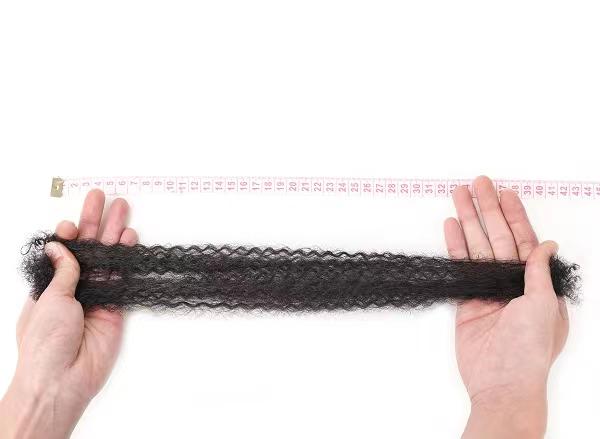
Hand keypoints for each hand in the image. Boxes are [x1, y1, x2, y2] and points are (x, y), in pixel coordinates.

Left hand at [0, 190, 136, 438]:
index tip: (73, 221)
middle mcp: (75, 288)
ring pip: (108, 259)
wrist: (64, 378)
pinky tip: (129, 239)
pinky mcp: (116, 307)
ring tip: (122, 209)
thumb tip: (60, 245)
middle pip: (88, 250)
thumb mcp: (48, 299)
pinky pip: (123, 278)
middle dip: (95, 223)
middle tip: (102, 198)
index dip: (69, 235)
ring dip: (114, 234)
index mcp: (50, 286)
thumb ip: (63, 271)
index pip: (63, 253)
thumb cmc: (45, 340)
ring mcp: (97, 296)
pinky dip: (127, 259)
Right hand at [444, 176, 568, 438]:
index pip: (525, 240)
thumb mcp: (544, 306)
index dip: (515, 215)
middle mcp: (512, 283)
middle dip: (487, 210)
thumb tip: (546, 244)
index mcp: (537, 284)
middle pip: (498, 237)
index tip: (505, 193)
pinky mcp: (466, 300)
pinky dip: (454, 247)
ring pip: (477, 247)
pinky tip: (450, 227)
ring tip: (458, 196)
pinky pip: (460, 267)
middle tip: (476, 183)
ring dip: (468, 222)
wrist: (501, 383)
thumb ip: (539, 272)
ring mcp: (487, 290)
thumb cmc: (530, 348)